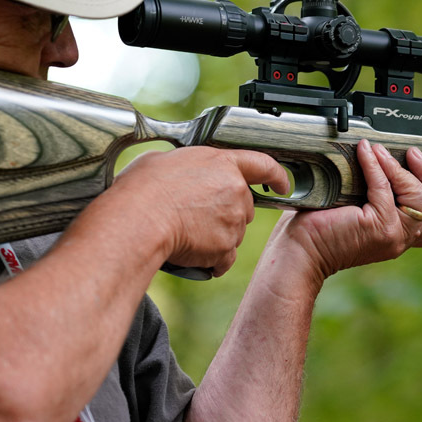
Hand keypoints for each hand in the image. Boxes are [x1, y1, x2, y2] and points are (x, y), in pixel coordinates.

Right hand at [110, 147, 289, 276]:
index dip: (277, 176)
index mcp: (222, 163)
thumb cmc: (142, 189)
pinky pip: (225, 259)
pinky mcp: (226, 247)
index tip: (283, 184)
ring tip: (186, 232)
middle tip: (196, 215)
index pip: (263, 165)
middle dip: (226, 212)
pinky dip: (211, 260)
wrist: (139, 220)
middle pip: (244, 206)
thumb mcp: (164, 161)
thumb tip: (179, 174)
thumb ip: (187, 167)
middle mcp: (235, 190)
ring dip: (216, 236)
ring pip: (233, 233)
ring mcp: (233, 220)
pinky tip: (192, 254)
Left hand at [272, 140, 421, 279]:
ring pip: (420, 196)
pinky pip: (386, 187)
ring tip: (380, 152)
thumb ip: (376, 194)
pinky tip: (365, 153)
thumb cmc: (316, 232)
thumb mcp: (355, 210)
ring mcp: (393, 235)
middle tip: (414, 155)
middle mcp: (401, 239)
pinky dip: (376, 164)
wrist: (297, 256)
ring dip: (400, 167)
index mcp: (399, 237)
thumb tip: (384, 157)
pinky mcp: (378, 227)